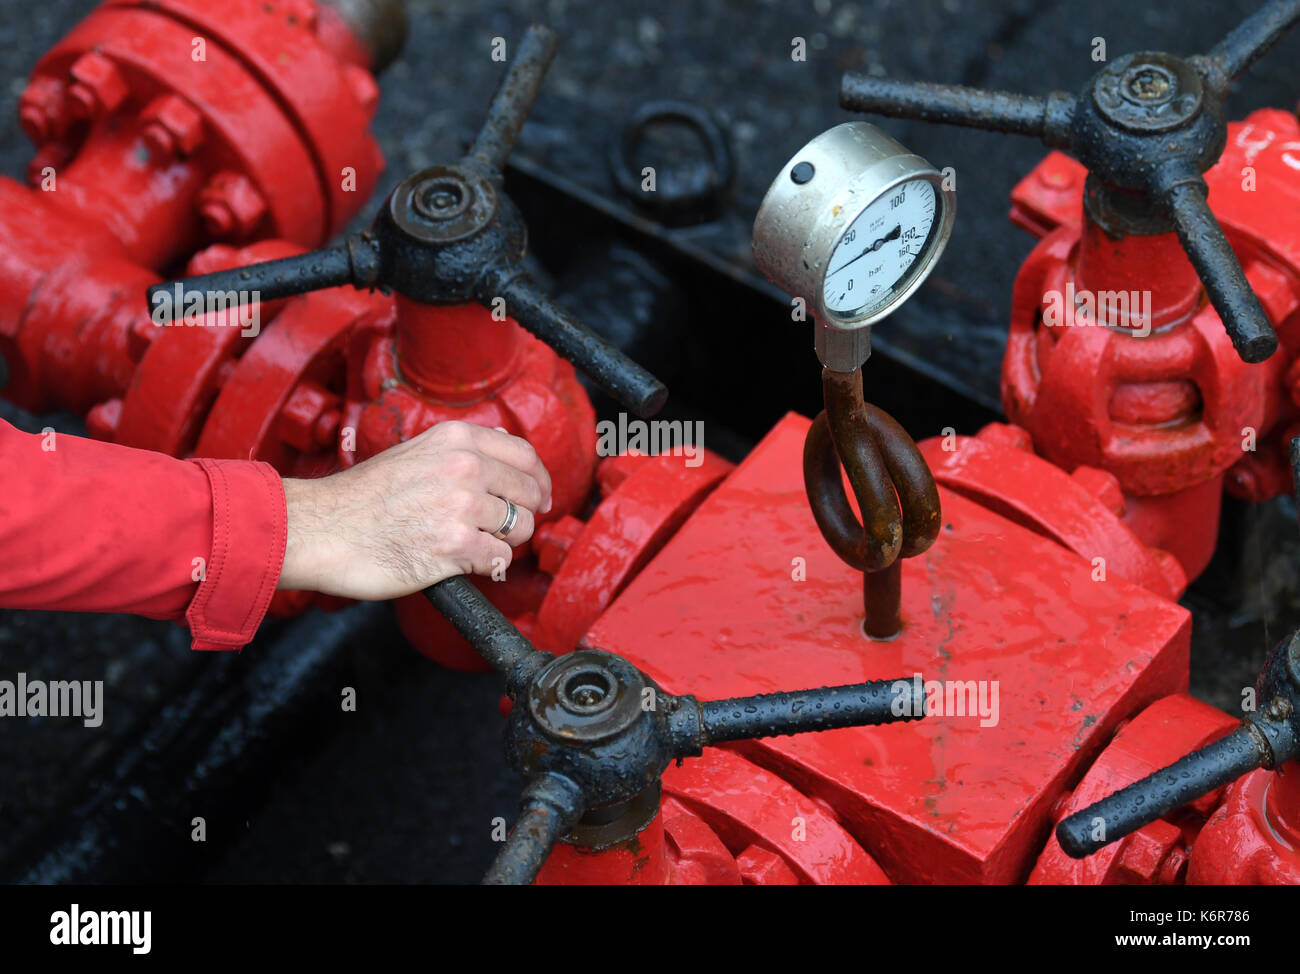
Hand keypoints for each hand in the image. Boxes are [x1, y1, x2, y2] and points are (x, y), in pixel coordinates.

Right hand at [278, 421, 551, 599]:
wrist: (321, 529)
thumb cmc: (361, 497)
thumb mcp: (414, 452)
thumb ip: (460, 450)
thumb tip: (505, 446)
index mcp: (456, 439)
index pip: (525, 455)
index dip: (538, 480)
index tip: (538, 496)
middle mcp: (464, 467)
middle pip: (529, 493)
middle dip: (523, 514)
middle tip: (504, 528)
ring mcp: (461, 506)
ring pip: (519, 528)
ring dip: (504, 542)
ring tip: (476, 545)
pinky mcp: (455, 546)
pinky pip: (499, 558)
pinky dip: (489, 565)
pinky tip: (465, 562)